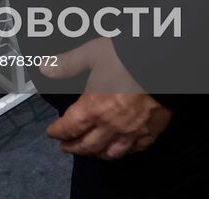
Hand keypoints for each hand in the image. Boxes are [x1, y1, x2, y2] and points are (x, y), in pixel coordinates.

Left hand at [39, 37, 171, 159]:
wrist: (163, 63)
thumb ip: (67, 63)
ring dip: (96, 154)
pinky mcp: (150, 132)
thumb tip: (45, 68)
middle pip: (87, 145)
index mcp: (94, 107)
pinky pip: (134, 150)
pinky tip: (119, 149)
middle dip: (73, 147)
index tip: (52, 133)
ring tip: (90, 152)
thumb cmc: (129, 58)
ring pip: (110, 153)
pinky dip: (123, 153)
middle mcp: (111, 124)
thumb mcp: (92, 54)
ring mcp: (132, 131)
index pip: (69, 127)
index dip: (57, 132)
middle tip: (66, 147)